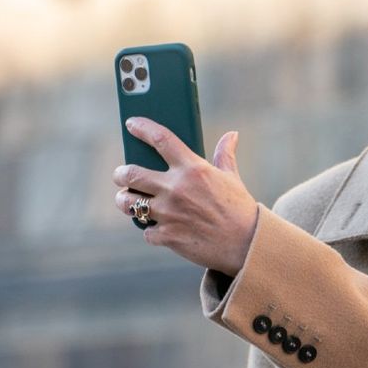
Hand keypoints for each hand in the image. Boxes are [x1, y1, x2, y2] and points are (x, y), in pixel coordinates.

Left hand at [113, 117, 258, 274]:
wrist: (246, 243)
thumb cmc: (239, 208)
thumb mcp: (232, 178)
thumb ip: (225, 155)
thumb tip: (232, 135)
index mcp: (193, 169)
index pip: (161, 139)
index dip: (142, 128)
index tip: (131, 124)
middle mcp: (177, 188)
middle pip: (131, 173)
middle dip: (121, 173)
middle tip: (121, 174)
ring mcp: (169, 213)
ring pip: (128, 203)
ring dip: (124, 201)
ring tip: (127, 200)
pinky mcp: (167, 235)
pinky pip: (145, 230)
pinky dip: (149, 229)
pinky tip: (156, 228)